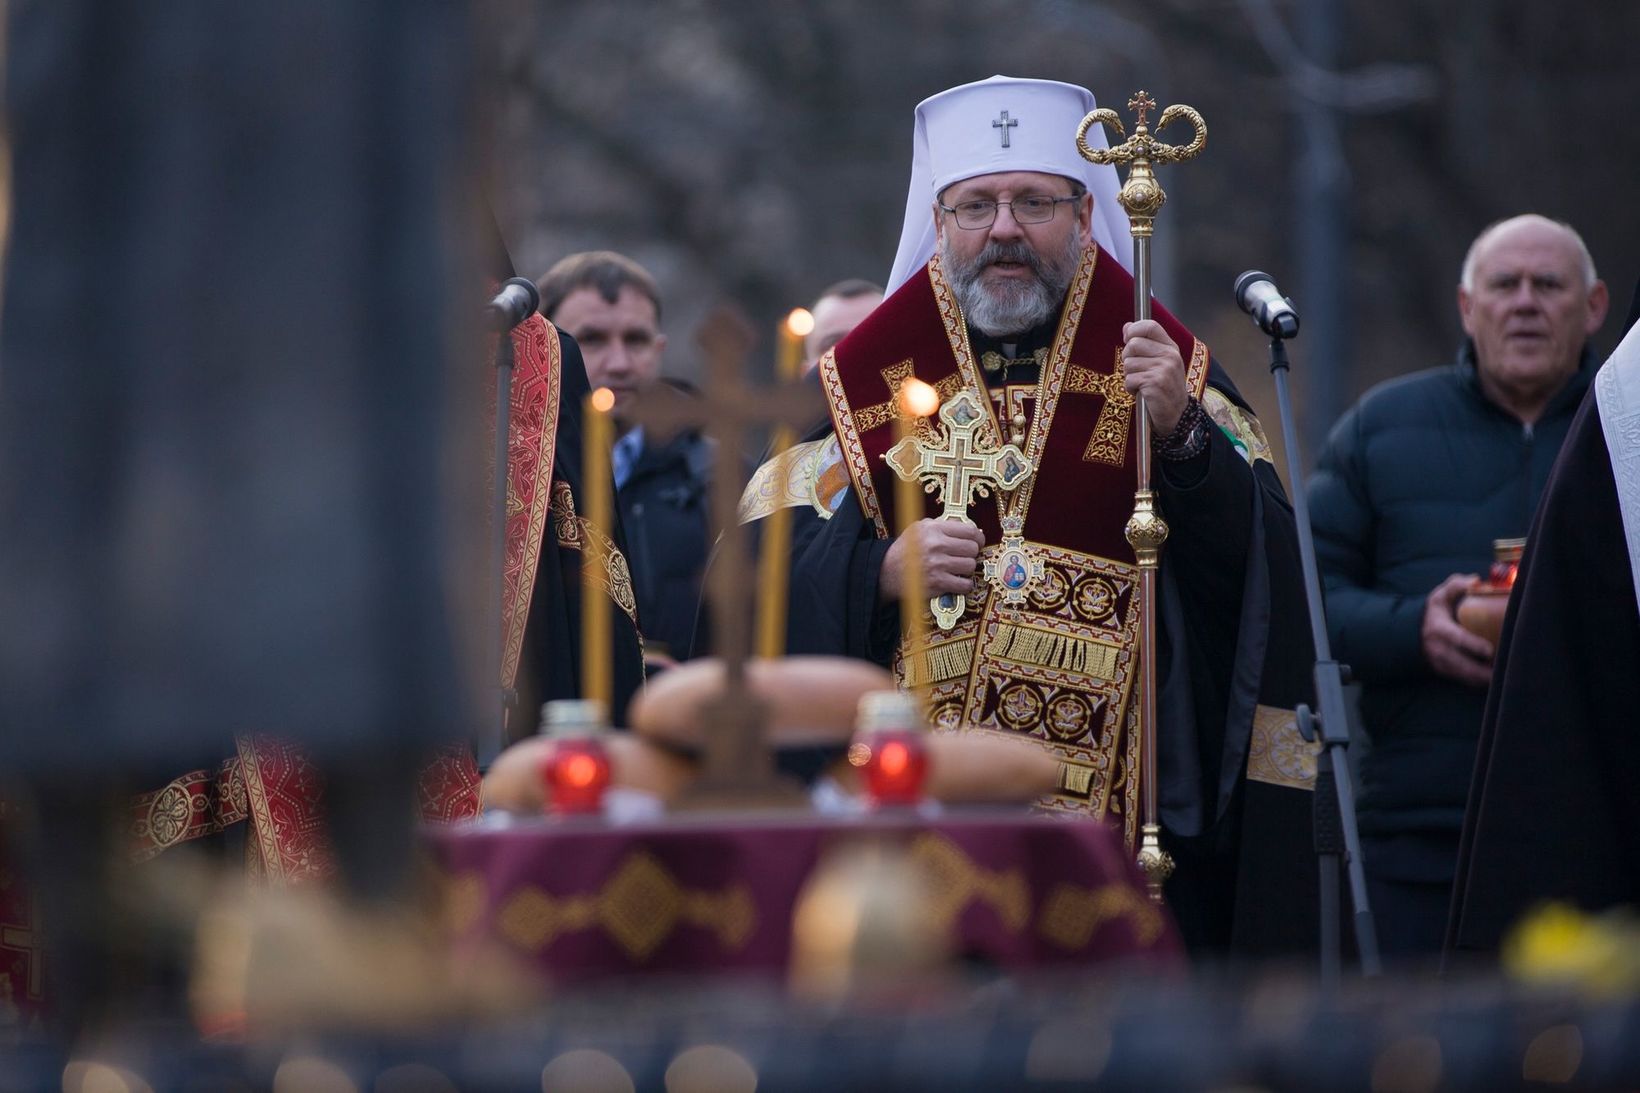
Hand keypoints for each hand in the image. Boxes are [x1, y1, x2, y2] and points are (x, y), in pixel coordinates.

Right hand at [879, 518, 983, 599]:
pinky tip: (956, 581)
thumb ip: (941, 526)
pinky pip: (965, 584)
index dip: (978, 537)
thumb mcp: (918, 529)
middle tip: (965, 556)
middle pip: (973, 549)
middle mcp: (936, 545)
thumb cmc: (904, 550)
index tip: (977, 541)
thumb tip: (969, 529)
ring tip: (957, 568)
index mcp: (933, 529)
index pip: (969, 531)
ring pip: (970, 566)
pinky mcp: (938, 583)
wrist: (886, 572)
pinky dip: (964, 585)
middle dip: (971, 553)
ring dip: (966, 569)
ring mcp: (938, 565)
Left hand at [1121, 319, 1188, 434]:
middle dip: (1128, 359)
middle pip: (1133, 344)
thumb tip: (1127, 326)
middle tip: (1137, 371)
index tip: (1127, 339)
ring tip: (1141, 384)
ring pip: (1128, 363)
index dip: (1134, 330)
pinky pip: (1129, 379)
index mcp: (1170, 347)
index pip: (1150, 326)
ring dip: (1129, 376)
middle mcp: (1169, 356)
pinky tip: (1141, 392)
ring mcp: (1163, 369)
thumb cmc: (1164, 387)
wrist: (1176, 414)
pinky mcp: (1155, 383)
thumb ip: (1144, 343)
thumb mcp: (1159, 362)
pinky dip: (1130, 388)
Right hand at [1421, 573, 1494, 686]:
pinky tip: (1496, 678)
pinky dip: (1481, 682)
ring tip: (1505, 675)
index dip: (1473, 646)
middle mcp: (1439, 650)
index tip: (1490, 650)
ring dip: (1485, 679)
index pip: (1456, 639)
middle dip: (1484, 671)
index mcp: (1439, 629)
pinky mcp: (1446, 674)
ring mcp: (1441, 664)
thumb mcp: (1440, 596)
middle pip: (1464, 666)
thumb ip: (1455, 585)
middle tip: (1506, 668)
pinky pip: (1466, 681)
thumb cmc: (1436, 612)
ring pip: (1466, 677)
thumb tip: (1475, 580)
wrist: (1413, 633)